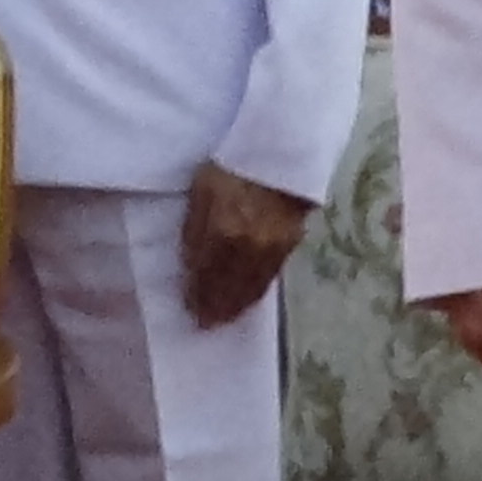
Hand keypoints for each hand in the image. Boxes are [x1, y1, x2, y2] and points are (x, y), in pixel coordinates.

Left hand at [179, 163, 314, 329]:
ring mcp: (273, 249)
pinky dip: (257, 292)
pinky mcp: (290, 245)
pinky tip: (249, 298)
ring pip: (253, 287)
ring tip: (225, 319)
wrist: (279, 155)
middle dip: (217, 309)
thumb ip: (195, 233)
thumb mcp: (200, 195)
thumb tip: (191, 268)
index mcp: (223, 234)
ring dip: (238, 306)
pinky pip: (270, 277)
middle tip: (207, 325)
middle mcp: (250, 248)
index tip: (190, 314)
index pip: (208, 277)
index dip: (198, 298)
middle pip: (231, 288)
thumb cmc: (229, 169)